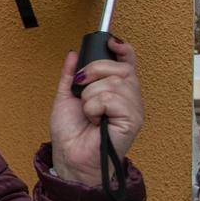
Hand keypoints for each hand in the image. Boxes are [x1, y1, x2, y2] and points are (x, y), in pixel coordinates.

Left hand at [49, 38, 143, 187]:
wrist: (70, 157)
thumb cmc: (70, 134)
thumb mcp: (66, 98)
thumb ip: (71, 76)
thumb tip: (73, 54)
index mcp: (115, 91)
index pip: (128, 62)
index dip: (122, 50)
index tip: (110, 43)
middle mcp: (129, 98)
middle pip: (121, 67)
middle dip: (94, 72)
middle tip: (82, 91)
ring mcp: (133, 109)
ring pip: (115, 82)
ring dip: (91, 96)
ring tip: (89, 113)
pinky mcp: (133, 120)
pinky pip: (113, 98)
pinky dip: (95, 107)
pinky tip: (95, 121)